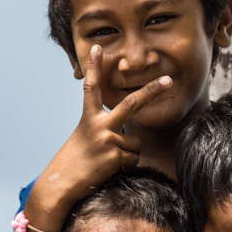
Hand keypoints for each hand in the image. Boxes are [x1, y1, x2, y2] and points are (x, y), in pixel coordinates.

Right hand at [30, 45, 171, 219]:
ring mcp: (108, 140)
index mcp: (89, 118)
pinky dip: (125, 166)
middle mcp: (99, 125)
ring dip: (127, 154)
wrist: (62, 183)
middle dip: (152, 90)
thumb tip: (130, 134)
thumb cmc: (75, 161)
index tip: (98, 48)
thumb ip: (104, 129)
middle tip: (169, 80)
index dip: (95, 67)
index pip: (92, 88)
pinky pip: (133, 159)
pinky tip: (108, 169)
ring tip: (107, 160)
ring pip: (136, 143)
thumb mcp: (85, 137)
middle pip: (132, 104)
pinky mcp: (114, 157)